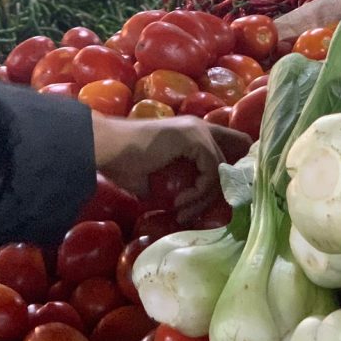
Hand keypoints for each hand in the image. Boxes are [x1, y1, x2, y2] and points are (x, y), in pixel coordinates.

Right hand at [91, 114, 250, 222]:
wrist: (108, 148)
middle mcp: (200, 128)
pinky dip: (198, 193)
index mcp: (192, 133)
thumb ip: (174, 184)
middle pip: (230, 161)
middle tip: (191, 211)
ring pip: (220, 171)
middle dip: (216, 192)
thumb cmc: (122, 162)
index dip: (232, 167)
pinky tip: (178, 202)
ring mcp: (199, 131)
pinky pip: (211, 173)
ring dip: (202, 199)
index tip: (220, 196)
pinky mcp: (195, 139)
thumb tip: (184, 207)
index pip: (231, 143)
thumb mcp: (156, 176)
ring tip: (181, 211)